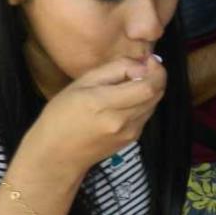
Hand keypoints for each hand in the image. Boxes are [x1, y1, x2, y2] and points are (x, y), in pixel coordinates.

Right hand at [20, 57, 165, 175]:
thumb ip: (113, 70)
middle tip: (145, 66)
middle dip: (157, 77)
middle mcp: (122, 120)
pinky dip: (144, 102)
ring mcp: (130, 132)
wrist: (58, 154)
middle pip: (155, 95)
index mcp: (104, 103)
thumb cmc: (61, 114)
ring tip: (134, 81)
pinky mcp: (132, 139)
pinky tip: (129, 98)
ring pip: (153, 104)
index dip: (156, 71)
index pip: (147, 87)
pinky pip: (146, 115)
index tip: (149, 60)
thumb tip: (141, 66)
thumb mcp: (81, 83)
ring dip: (151, 90)